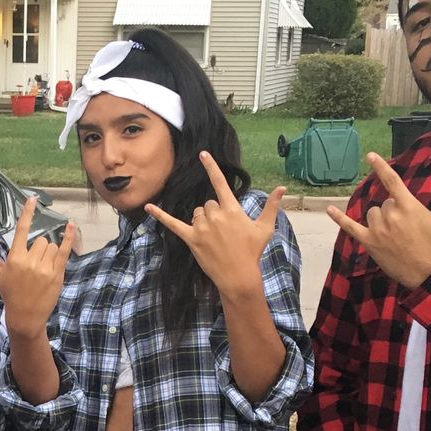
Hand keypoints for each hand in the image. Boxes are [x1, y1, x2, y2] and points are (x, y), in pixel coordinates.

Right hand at [0, 199, 74, 340]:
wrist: (26, 315)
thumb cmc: (10, 294)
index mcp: (15, 258)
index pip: (21, 230)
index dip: (27, 213)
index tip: (32, 199)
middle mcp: (30, 261)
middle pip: (42, 241)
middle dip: (40, 248)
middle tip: (35, 264)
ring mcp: (45, 268)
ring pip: (53, 247)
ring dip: (50, 253)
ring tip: (43, 268)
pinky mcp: (57, 274)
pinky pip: (65, 252)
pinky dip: (69, 238)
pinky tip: (72, 226)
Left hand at [146, 152, 285, 300]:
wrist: (239, 276)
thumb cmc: (253, 252)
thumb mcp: (265, 228)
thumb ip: (271, 206)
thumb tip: (282, 188)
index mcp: (232, 210)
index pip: (220, 183)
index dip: (211, 167)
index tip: (202, 154)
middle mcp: (215, 215)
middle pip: (208, 203)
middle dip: (214, 213)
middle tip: (225, 232)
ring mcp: (202, 227)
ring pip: (197, 213)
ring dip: (203, 221)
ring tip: (214, 238)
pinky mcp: (191, 239)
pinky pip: (173, 224)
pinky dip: (160, 215)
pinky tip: (147, 206)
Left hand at [327, 152, 430, 288]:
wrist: (429, 275)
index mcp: (408, 206)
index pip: (391, 181)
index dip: (380, 167)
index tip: (370, 156)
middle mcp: (390, 215)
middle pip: (384, 203)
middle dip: (394, 210)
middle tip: (407, 228)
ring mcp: (378, 229)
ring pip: (372, 213)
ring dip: (380, 219)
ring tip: (394, 235)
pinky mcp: (369, 242)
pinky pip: (351, 227)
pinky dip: (339, 218)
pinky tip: (329, 209)